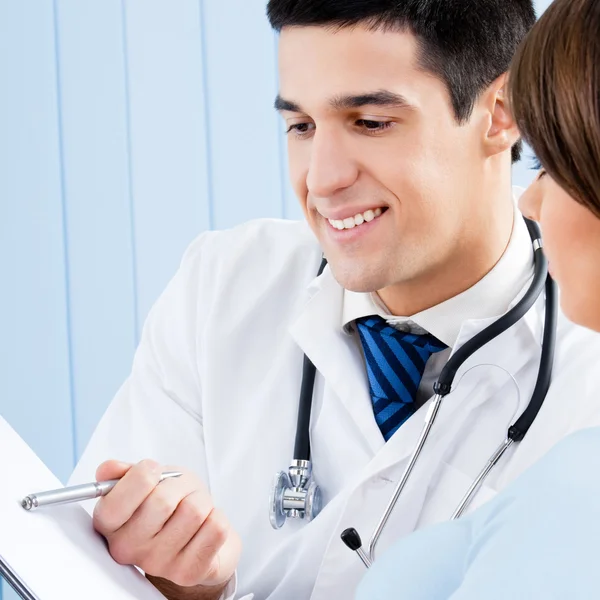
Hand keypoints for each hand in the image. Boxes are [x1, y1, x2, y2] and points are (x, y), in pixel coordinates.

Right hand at [93, 460, 240, 597]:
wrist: (195, 538)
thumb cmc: (170, 506)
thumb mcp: (148, 481)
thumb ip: (125, 473)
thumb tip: (109, 469)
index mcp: (109, 524)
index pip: (117, 500)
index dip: (143, 474)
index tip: (153, 471)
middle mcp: (128, 548)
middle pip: (162, 501)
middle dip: (179, 486)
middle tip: (179, 492)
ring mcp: (158, 564)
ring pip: (194, 510)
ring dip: (201, 500)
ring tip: (193, 508)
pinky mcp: (188, 572)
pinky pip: (215, 527)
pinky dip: (216, 516)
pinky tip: (205, 524)